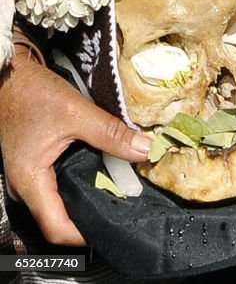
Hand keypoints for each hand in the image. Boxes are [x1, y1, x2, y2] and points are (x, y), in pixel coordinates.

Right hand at [0, 47, 150, 244]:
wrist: (11, 78)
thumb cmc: (34, 95)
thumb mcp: (76, 113)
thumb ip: (111, 134)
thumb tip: (145, 150)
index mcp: (30, 182)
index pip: (57, 228)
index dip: (87, 234)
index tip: (117, 223)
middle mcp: (26, 188)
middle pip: (61, 219)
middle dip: (94, 216)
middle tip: (128, 205)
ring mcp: (30, 179)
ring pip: (62, 203)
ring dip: (90, 198)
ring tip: (122, 190)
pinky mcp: (37, 168)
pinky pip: (60, 187)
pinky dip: (83, 184)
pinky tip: (106, 173)